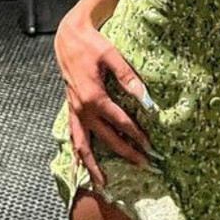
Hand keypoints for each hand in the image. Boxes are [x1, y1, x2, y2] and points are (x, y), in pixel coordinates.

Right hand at [54, 12, 156, 188]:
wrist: (68, 37)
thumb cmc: (92, 44)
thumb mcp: (112, 56)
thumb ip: (128, 77)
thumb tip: (145, 98)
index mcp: (94, 97)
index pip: (120, 122)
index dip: (136, 135)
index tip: (150, 147)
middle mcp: (82, 108)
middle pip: (106, 138)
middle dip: (125, 154)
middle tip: (143, 165)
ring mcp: (74, 110)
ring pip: (83, 144)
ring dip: (93, 164)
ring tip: (102, 183)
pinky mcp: (71, 107)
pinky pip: (73, 135)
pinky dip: (77, 151)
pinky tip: (80, 162)